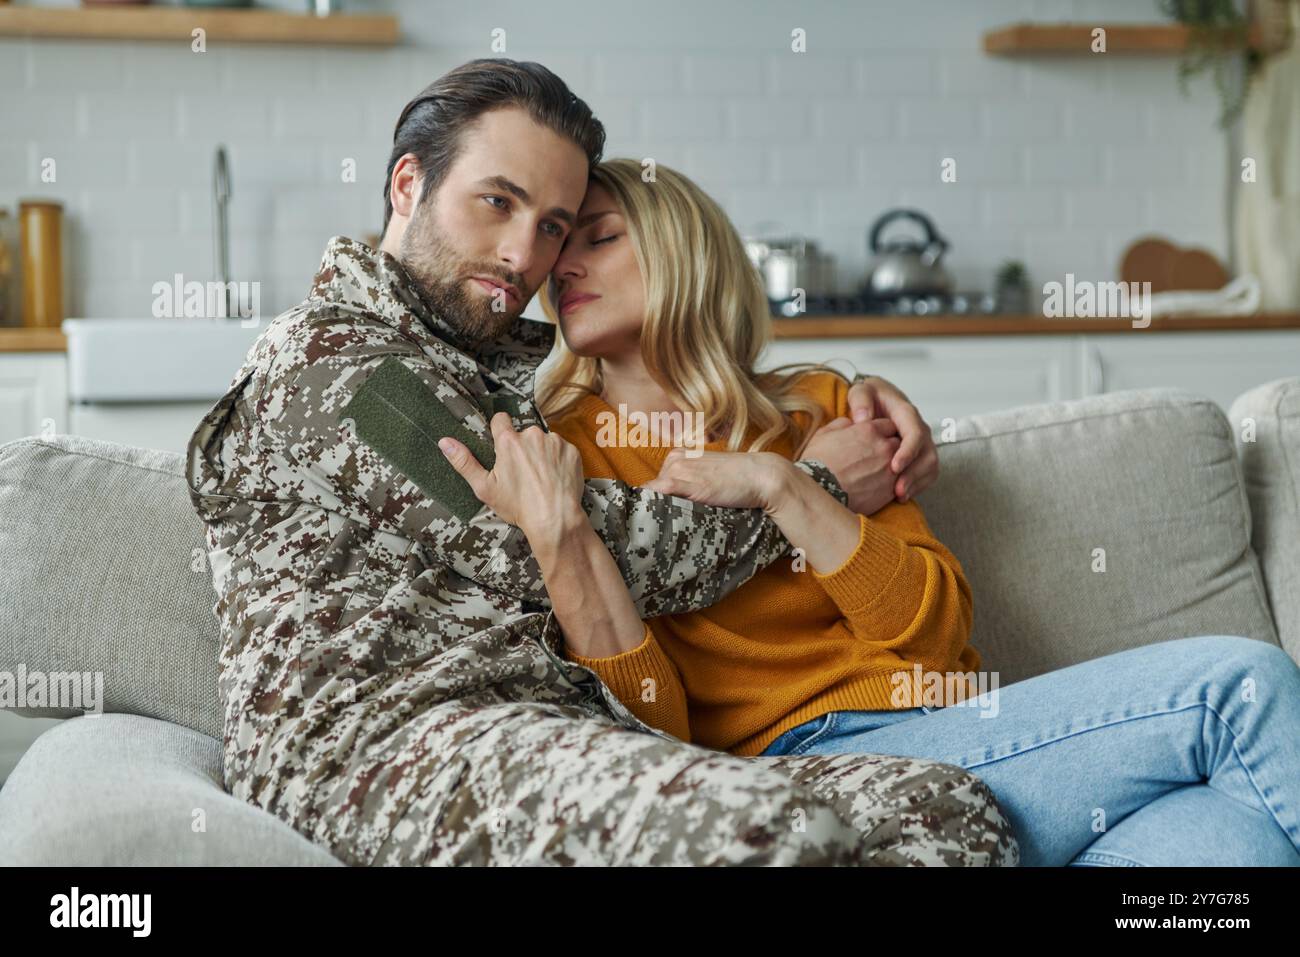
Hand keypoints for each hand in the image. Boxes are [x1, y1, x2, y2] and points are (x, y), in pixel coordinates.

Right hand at [438, 412, 585, 537]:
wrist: (555, 519)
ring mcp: (554, 442)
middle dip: (522, 448)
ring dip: (541, 453)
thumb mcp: (484, 487)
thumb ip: (464, 462)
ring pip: (544, 441)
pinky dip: (559, 460)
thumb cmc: (518, 506)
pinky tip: (555, 478)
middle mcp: (532, 435)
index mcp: (509, 441)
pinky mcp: (571, 451)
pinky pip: (562, 449)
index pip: (500, 419)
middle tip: (522, 473)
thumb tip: (444, 442)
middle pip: (523, 434)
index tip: (502, 446)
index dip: (499, 430)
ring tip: (540, 478)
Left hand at [642, 448, 792, 511]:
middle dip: (658, 505)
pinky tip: (658, 518)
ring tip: (666, 525)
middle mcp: (675, 460)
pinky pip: (659, 491)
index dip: (659, 500)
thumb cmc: (737, 479)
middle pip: (652, 490)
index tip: (663, 515)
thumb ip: (690, 484)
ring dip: (656, 509)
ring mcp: (679, 470)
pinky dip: (654, 504)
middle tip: (670, 521)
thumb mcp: (708, 477)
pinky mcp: (686, 482)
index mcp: (679, 456)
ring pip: (653, 493)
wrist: (760, 475)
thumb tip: (673, 502)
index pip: (656, 483)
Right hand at [801, 414, 900, 515]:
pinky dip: (889, 483)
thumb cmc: (817, 461)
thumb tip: (850, 424)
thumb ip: (842, 424)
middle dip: (889, 447)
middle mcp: (884, 447)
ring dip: (891, 466)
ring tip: (874, 473)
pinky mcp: (889, 491)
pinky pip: (897, 483)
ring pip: (901, 464)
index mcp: (869, 430)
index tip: (873, 439)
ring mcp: (889, 470)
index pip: (888, 424)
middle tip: (875, 456)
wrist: (818, 490)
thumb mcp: (824, 433)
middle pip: (898, 443)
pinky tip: (874, 486)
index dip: (881, 431)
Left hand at [845, 376, 937, 502]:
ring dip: (917, 483)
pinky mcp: (920, 456)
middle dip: (914, 474)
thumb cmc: (870, 397)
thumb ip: (861, 400)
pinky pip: (927, 473)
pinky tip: (901, 496)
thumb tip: (864, 419)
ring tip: (899, 496)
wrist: (877, 400)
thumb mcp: (862, 391)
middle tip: (897, 490)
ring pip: (930, 466)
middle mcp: (919, 429)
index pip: (915, 433)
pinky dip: (918, 486)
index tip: (894, 467)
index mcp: (906, 413)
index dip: (908, 452)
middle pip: (928, 454)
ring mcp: (922, 444)